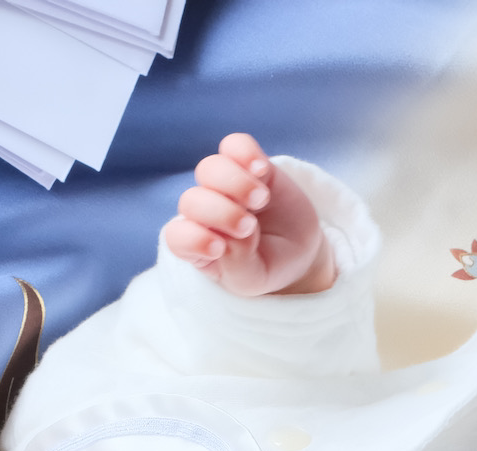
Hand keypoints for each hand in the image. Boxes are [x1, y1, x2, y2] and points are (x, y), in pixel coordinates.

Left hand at [161, 132, 336, 296]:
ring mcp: (225, 187)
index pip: (177, 235)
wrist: (298, 252)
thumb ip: (238, 262)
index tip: (219, 249)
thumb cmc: (267, 269)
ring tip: (260, 199)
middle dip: (220, 213)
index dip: (193, 238)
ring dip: (234, 182)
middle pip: (192, 200)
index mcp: (197, 246)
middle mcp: (204, 214)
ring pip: (210, 168)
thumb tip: (237, 232)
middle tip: (249, 227)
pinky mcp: (250, 167)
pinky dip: (245, 152)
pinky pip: (235, 145)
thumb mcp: (252, 280)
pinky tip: (261, 170)